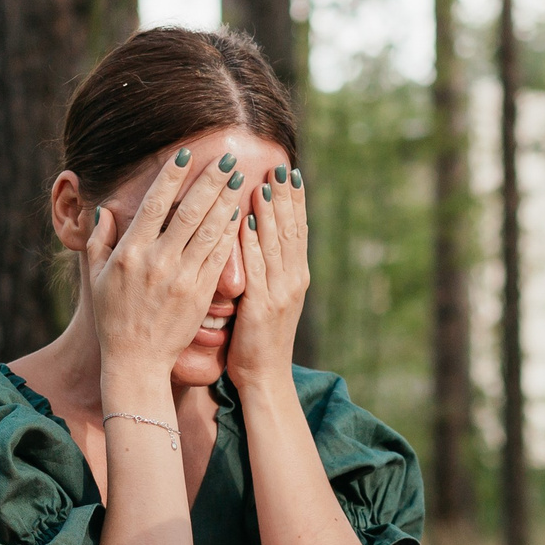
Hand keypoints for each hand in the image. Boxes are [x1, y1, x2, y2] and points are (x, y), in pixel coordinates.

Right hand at [84, 147, 245, 380]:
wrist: (137, 361)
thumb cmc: (113, 318)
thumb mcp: (96, 277)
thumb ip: (100, 241)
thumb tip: (104, 210)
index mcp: (129, 252)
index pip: (154, 204)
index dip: (171, 176)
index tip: (186, 153)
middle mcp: (156, 261)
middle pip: (188, 211)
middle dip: (210, 181)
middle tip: (227, 157)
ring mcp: (181, 278)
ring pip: (208, 231)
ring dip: (227, 201)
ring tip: (241, 178)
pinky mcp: (200, 294)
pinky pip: (219, 258)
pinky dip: (230, 234)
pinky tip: (241, 215)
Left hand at [225, 164, 309, 388]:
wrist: (265, 377)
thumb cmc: (259, 339)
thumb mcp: (269, 299)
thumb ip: (266, 269)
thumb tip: (256, 237)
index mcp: (296, 277)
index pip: (298, 231)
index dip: (295, 202)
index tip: (290, 174)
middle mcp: (293, 280)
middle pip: (290, 231)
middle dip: (285, 198)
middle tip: (279, 168)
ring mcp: (280, 293)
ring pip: (276, 245)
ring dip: (271, 213)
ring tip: (265, 185)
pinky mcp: (262, 306)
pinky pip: (256, 268)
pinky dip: (252, 243)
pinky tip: (246, 222)